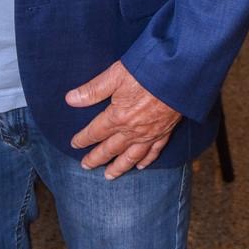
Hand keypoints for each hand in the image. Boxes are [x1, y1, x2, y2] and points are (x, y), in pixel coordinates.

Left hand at [66, 60, 180, 178]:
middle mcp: (132, 131)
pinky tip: (141, 166)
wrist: (178, 75)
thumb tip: (70, 99)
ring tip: (109, 176)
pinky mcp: (165, 132)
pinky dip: (146, 161)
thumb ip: (92, 90)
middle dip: (96, 158)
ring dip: (119, 167)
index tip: (74, 144)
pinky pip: (153, 152)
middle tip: (85, 166)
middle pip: (110, 149)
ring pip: (131, 157)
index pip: (95, 132)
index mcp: (117, 117)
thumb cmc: (145, 71)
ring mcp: (149, 134)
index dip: (83, 139)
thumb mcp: (114, 75)